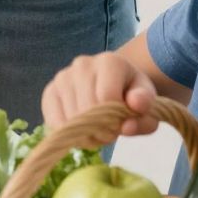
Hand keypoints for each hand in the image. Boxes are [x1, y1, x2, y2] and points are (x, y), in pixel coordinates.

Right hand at [41, 55, 159, 133]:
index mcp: (110, 62)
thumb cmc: (132, 94)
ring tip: (97, 132)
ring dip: (86, 135)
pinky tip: (82, 131)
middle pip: (87, 108)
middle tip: (110, 134)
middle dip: (101, 130)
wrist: (114, 84)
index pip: (107, 97)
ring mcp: (63, 77)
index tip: (122, 126)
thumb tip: (127, 125)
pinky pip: (55, 121)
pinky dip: (69, 134)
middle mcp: (82, 64)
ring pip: (70, 118)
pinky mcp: (50, 91)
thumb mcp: (148, 101)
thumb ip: (145, 112)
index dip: (115, 121)